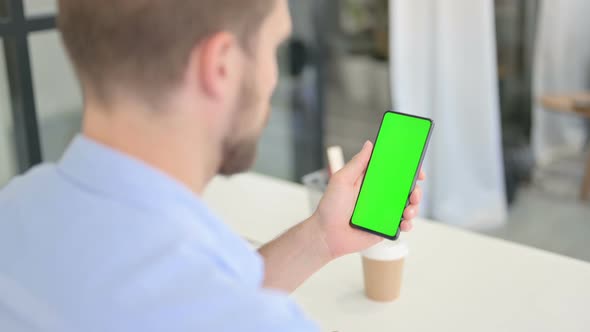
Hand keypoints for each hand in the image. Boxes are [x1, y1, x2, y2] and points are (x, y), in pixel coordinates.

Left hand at [313, 141, 425, 258]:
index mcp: (370, 182)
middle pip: (405, 189)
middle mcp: (379, 195)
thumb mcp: (341, 180)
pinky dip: (408, 224)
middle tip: (415, 193)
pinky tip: (404, 223)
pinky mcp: (384, 227)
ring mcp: (383, 212)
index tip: (417, 168)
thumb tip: (369, 144)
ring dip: (414, 208)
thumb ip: (357, 163)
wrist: (326, 235)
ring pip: (407, 207)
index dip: (408, 169)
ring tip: (407, 211)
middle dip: (416, 190)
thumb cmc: (330, 207)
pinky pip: (402, 225)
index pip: (393, 171)